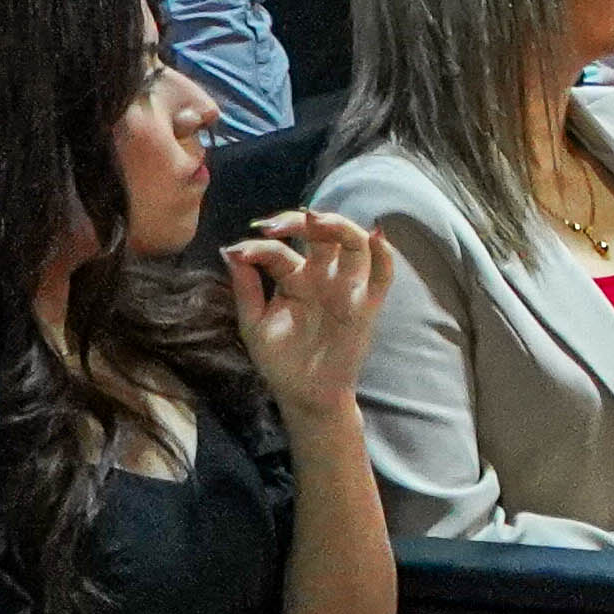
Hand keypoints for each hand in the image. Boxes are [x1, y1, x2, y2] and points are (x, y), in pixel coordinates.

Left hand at [218, 209, 390, 416]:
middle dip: (298, 221)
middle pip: (320, 234)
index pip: (279, 250)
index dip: (260, 245)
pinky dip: (384, 253)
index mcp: (294, 278)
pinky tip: (375, 235)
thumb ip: (245, 289)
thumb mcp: (254, 324)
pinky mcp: (366, 305)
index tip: (238, 252)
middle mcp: (322, 276)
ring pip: (353, 243)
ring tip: (315, 217)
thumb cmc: (280, 361)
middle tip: (273, 225)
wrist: (304, 395)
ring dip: (337, 224)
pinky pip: (382, 275)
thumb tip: (229, 251)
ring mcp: (346, 288)